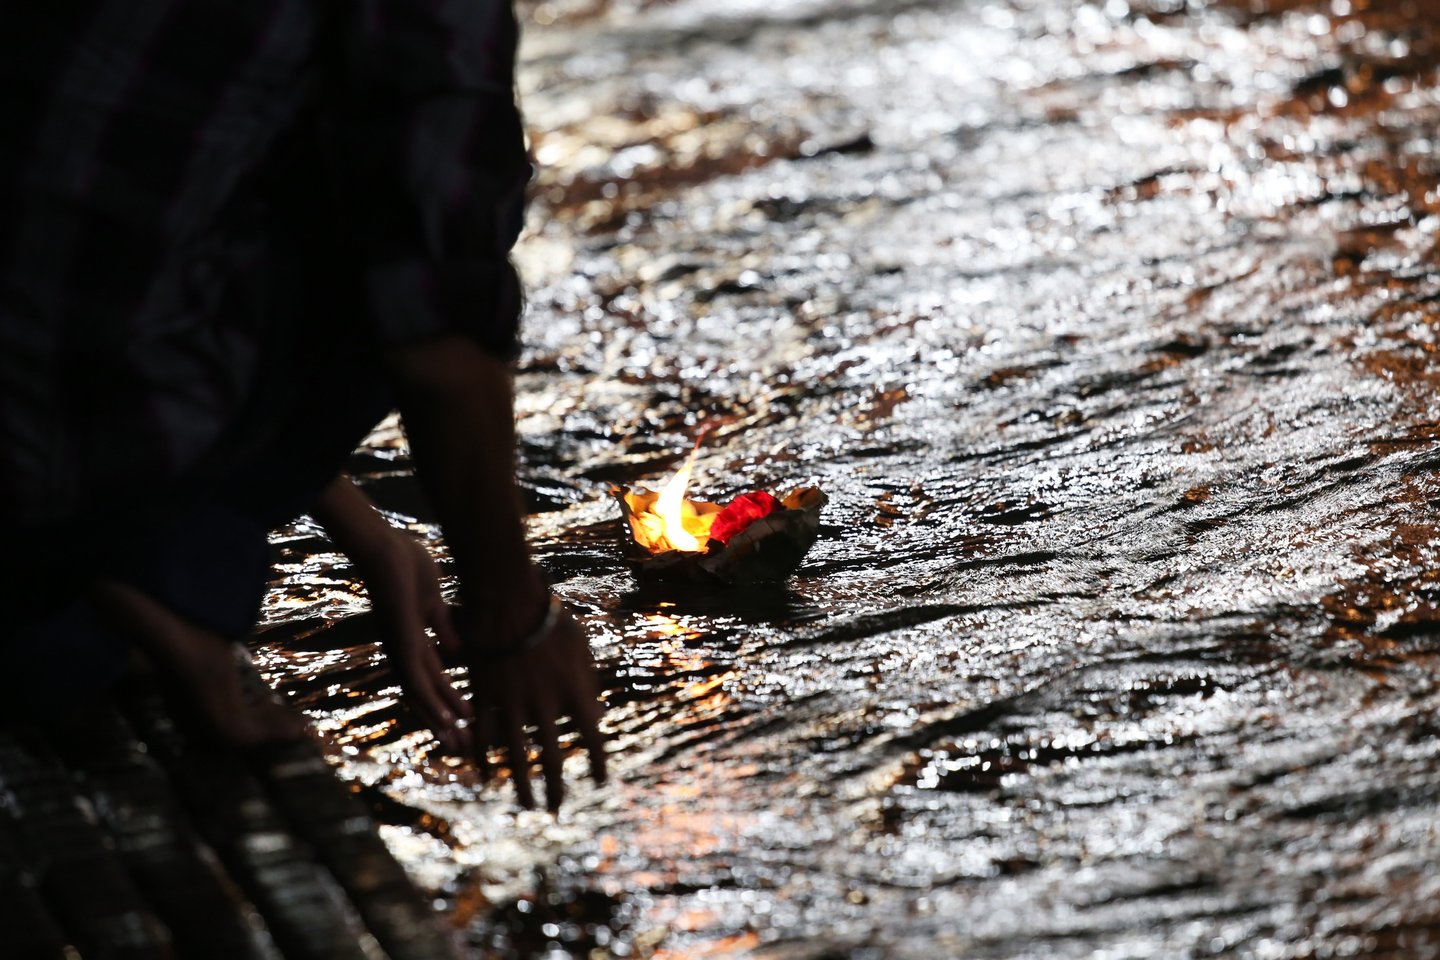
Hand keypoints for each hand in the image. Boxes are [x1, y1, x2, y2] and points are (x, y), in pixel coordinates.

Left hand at [354, 532, 473, 753]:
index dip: (450, 702)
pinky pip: (417, 681)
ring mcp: (401, 650)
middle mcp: (404, 652)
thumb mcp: (434, 603)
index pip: (434, 680)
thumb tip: (458, 649)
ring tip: (459, 744)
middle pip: (426, 696)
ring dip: (441, 721)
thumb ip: (444, 626)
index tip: (469, 720)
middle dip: (446, 722)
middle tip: (464, 746)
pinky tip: (448, 720)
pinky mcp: (401, 644)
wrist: (385, 549)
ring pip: (421, 696)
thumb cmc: (406, 566)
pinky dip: (433, 703)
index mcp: (413, 642)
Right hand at [461, 602, 607, 811]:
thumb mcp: (581, 648)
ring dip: (522, 785)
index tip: (599, 781)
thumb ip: (588, 684)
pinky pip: (484, 735)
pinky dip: (485, 758)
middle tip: (556, 809)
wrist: (507, 597)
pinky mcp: (486, 696)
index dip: (597, 763)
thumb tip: (596, 717)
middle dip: (556, 788)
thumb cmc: (550, 618)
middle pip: (553, 758)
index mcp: (575, 690)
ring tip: (526, 805)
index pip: (593, 737)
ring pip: (517, 756)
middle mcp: (545, 704)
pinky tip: (488, 776)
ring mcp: (513, 702)